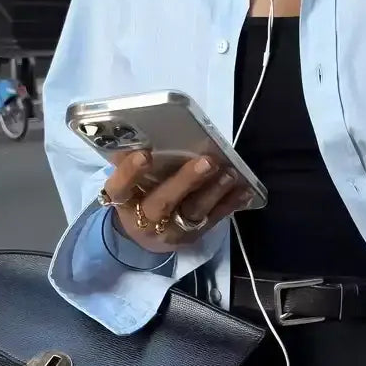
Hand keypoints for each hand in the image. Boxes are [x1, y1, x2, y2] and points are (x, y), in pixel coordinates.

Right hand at [103, 151, 251, 253]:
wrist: (141, 236)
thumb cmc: (137, 195)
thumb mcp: (129, 182)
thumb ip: (133, 162)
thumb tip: (147, 129)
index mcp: (124, 200)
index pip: (121, 187)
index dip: (131, 172)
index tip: (145, 154)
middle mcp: (145, 219)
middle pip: (163, 202)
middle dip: (186, 181)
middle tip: (207, 161)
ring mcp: (170, 231)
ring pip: (192, 212)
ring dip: (214, 192)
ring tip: (229, 173)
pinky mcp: (192, 236)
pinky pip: (213, 220)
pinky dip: (230, 204)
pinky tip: (244, 190)